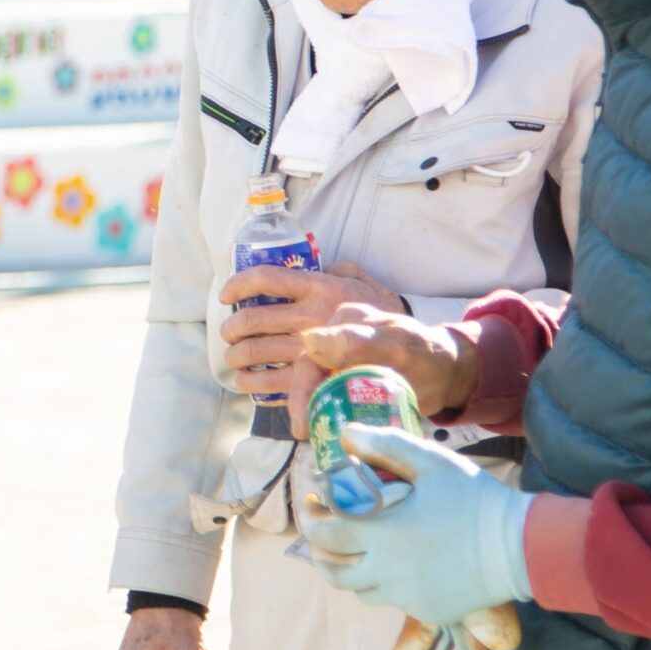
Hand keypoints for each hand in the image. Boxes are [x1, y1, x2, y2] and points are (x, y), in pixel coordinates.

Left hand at [219, 262, 404, 403]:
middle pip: (254, 319)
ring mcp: (312, 351)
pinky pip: (271, 382)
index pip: (268, 278)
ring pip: (257, 352)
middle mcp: (313, 316)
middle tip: (229, 334)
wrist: (424, 359)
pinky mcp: (316, 382)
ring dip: (238, 357)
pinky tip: (249, 382)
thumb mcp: (369, 287)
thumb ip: (343, 273)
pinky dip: (253, 383)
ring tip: (235, 359)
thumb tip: (325, 266)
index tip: (227, 295)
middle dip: (233, 328)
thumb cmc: (392, 322)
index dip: (240, 285)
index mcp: (323, 288)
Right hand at [284, 303, 477, 437]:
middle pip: (309, 377)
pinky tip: (330, 439)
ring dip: (315, 416)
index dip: (302, 390)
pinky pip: (332, 400)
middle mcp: (336, 341)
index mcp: (343, 324)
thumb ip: (358, 342)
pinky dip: (329, 419)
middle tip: (307, 436)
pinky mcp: (350, 383)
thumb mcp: (396, 345)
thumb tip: (311, 340)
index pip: (310, 358)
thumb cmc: (428, 353)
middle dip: (305, 408)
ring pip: (317, 390)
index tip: (304, 421)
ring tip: (318, 443)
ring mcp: (342, 363)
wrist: (450, 374)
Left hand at [298, 425, 532, 627]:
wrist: (521, 547)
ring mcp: (406, 596)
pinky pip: (392, 601)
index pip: (324, 533)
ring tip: (351, 551)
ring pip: (358, 590)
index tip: (311, 503)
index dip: (310, 518)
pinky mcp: (428, 611)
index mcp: (381, 534)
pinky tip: (393, 565)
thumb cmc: (475, 499)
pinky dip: (383, 585)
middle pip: (333, 570)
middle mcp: (387, 571)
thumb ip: (384, 445)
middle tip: (322, 531)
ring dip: (348, 571)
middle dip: (319, 549)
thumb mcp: (431, 462)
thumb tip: (344, 434)